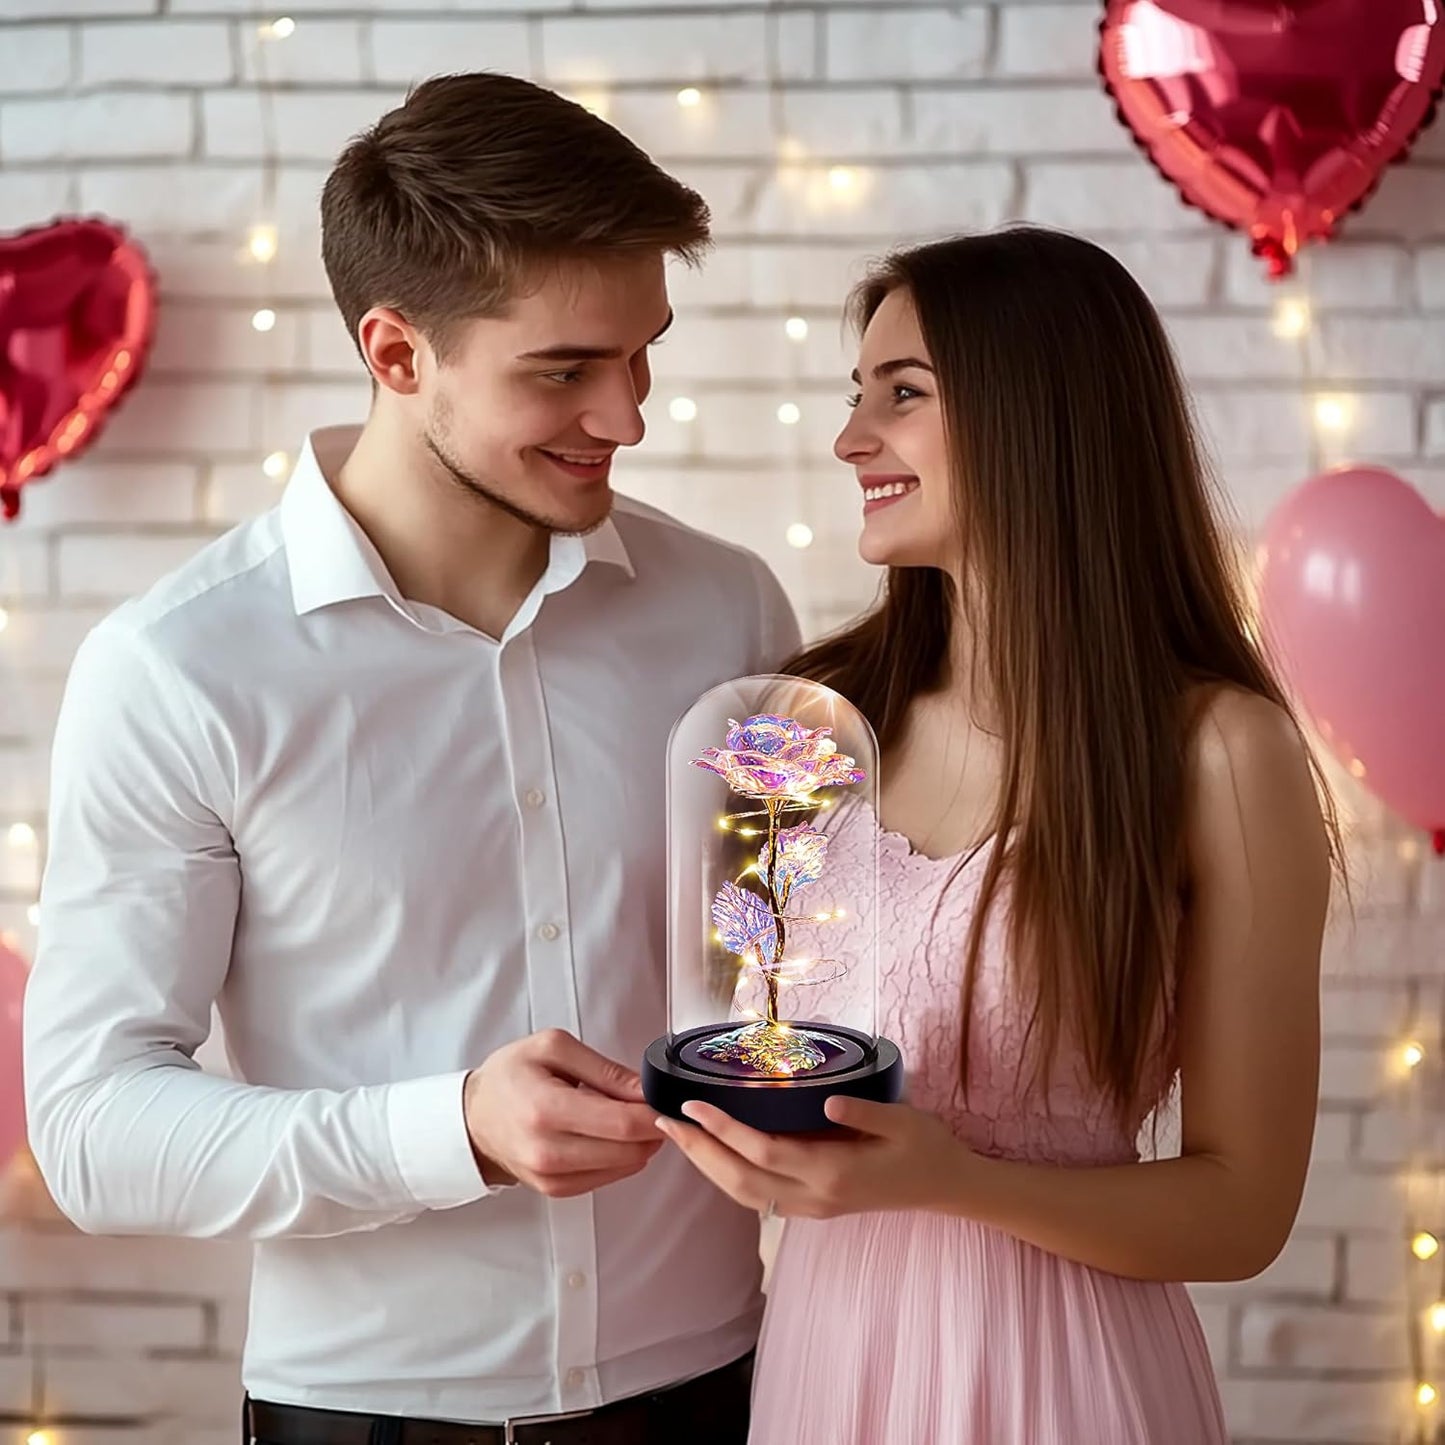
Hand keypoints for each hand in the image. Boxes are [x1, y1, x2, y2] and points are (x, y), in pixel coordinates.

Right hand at [463, 1029, 662, 1196]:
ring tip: (628, 1116)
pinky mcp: (556, 1190)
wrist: (474, 1116)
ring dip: (639, 1144)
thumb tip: (645, 1089)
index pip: (621, 1123)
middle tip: (653, 1105)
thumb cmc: (509, 1077)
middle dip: (652, 1128)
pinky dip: (620, 1157)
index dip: (654, 1113)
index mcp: (546, 1109)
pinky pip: (608, 1178)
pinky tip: (610, 1134)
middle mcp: (548, 1151)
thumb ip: (604, 1069)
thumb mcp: (554, 1048)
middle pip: (629, 1150)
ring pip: (624, 1167)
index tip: (666, 1100)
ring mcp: (551, 1177)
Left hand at [655, 1095, 970, 1219]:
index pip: (764, 1152)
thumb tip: (829, 1099)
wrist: (946, 1188)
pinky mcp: (812, 1209)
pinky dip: (727, 1177)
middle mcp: (814, 1197)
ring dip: (706, 1167)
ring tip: (678, 1137)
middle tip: (665, 1121)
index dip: (724, 1130)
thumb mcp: (904, 1121)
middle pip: (741, 1180)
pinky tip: (714, 1156)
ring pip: (744, 1194)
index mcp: (833, 1172)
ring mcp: (811, 1208)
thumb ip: (865, 1111)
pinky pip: (758, 1197)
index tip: (693, 1105)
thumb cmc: (926, 1146)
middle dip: (698, 1152)